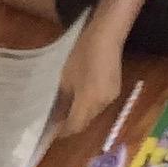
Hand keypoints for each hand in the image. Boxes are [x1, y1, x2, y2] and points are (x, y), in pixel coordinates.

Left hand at [52, 24, 125, 139]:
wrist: (106, 35)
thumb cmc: (82, 52)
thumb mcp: (66, 76)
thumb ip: (62, 98)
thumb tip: (56, 114)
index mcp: (89, 100)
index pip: (76, 125)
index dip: (64, 130)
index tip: (52, 130)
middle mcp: (102, 104)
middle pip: (85, 121)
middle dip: (72, 122)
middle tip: (57, 118)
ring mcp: (111, 97)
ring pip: (93, 113)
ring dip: (81, 113)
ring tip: (68, 106)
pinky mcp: (115, 90)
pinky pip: (100, 104)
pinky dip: (90, 105)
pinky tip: (82, 95)